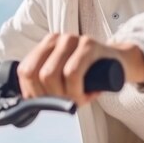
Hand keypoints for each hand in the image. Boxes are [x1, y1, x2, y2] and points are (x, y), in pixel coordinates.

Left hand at [16, 33, 143, 105]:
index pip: (25, 70)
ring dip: (62, 95)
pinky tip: (85, 96)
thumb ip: (46, 84)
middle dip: (49, 96)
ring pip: (51, 74)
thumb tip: (29, 103)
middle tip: (65, 102)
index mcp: (45, 46)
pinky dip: (75, 91)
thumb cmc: (89, 74)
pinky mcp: (89, 44)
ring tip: (77, 99)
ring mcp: (72, 39)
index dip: (31, 92)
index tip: (45, 103)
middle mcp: (55, 39)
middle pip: (36, 74)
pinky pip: (72, 72)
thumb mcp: (64, 77)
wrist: (118, 63)